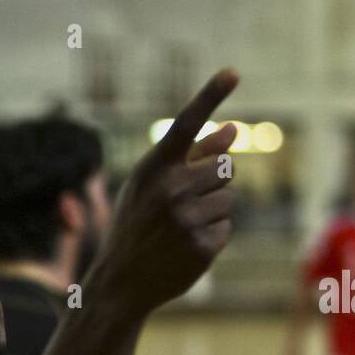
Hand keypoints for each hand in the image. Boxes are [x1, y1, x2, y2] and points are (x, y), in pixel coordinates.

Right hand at [83, 69, 239, 317]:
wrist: (120, 283)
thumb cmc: (136, 226)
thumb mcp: (151, 187)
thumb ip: (193, 158)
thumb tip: (234, 129)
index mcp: (153, 168)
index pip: (187, 123)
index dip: (210, 95)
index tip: (233, 72)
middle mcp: (170, 189)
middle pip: (226, 168)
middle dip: (214, 184)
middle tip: (183, 206)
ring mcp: (186, 219)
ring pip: (230, 198)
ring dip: (214, 211)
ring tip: (181, 228)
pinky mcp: (203, 246)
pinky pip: (226, 228)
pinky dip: (212, 236)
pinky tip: (185, 247)